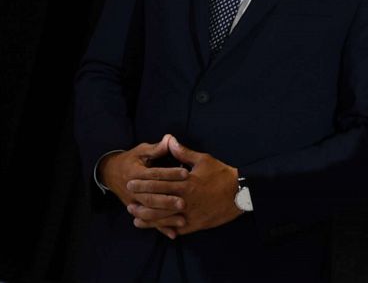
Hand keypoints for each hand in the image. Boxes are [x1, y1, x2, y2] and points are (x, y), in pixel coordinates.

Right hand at [99, 134, 187, 238]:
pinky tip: (174, 234)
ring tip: (182, 219)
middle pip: (151, 196)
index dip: (170, 173)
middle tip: (184, 202)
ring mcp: (133, 202)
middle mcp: (134, 190)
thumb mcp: (142, 151)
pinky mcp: (136, 210)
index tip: (187, 173)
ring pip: (150, 211)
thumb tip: (170, 139)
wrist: (110, 173)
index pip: (155, 174)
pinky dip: (160, 228)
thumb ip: (157, 148)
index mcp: (137, 173)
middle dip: (167, 200)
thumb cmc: (131, 159)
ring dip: (165, 217)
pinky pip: (149, 221)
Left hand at [126, 136, 242, 235]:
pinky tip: (153, 227)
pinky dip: (162, 228)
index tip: (131, 183)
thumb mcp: (204, 160)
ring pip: (162, 217)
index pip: (158, 183)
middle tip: (128, 200)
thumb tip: (170, 140)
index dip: (143, 183)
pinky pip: (175, 227)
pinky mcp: (195, 224)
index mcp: (185, 182)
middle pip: (156, 201)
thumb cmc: (222, 174)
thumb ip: (184, 153)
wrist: (240, 193)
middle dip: (140, 200)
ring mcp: (189, 213)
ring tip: (134, 217)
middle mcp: (184, 199)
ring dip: (146, 218)